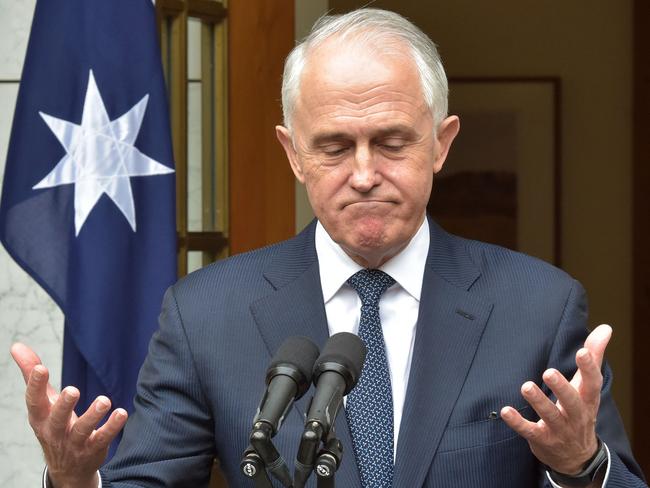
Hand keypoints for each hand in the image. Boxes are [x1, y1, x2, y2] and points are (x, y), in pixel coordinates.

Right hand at [11, 343, 127, 487]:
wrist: (66, 468)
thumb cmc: (52, 424)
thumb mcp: (41, 401)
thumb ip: (31, 374)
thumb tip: (16, 345)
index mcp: (40, 417)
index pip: (34, 402)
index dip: (35, 385)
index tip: (40, 368)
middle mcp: (55, 430)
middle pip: (56, 419)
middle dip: (63, 405)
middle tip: (72, 390)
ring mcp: (74, 441)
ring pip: (82, 430)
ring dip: (93, 416)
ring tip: (104, 400)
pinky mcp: (93, 448)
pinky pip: (102, 438)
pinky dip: (112, 427)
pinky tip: (122, 413)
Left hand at [501, 324, 611, 474]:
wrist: (577, 456)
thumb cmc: (580, 410)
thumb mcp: (588, 386)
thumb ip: (594, 355)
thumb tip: (605, 328)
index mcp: (588, 399)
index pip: (592, 383)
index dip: (589, 368)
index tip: (583, 351)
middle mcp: (576, 415)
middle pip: (572, 402)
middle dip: (561, 387)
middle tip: (549, 372)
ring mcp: (559, 429)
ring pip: (550, 416)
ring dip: (538, 402)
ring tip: (526, 386)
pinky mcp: (542, 439)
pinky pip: (529, 431)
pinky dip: (518, 422)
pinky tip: (506, 411)